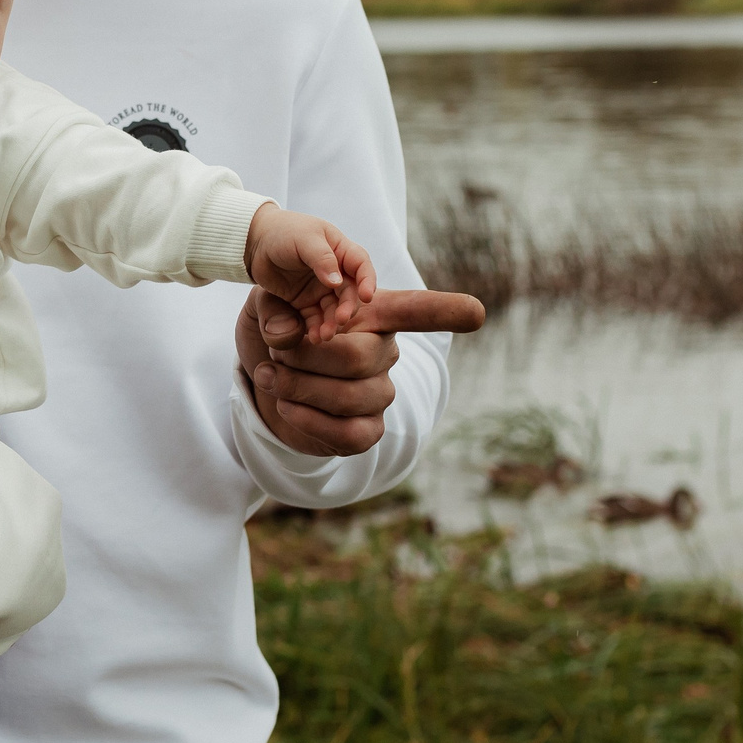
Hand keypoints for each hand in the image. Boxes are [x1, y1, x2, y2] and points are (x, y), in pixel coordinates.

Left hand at [235, 286, 486, 456]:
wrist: (264, 380)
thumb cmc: (276, 334)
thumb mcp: (266, 309)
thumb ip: (275, 310)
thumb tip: (285, 332)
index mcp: (373, 314)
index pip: (417, 311)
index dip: (446, 312)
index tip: (477, 312)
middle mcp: (386, 353)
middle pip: (359, 356)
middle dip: (305, 356)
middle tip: (273, 352)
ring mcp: (380, 394)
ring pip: (349, 395)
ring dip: (298, 386)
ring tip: (267, 374)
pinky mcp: (367, 431)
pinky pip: (347, 433)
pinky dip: (309, 420)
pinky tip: (285, 405)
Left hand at [243, 205, 374, 342]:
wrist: (254, 242)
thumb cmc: (283, 232)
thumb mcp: (304, 239)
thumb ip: (322, 258)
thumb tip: (337, 282)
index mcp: (341, 250)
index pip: (361, 266)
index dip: (367, 281)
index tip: (366, 296)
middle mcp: (336, 272)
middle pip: (349, 293)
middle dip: (347, 308)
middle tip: (340, 320)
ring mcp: (321, 289)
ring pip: (334, 309)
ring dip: (332, 323)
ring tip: (325, 335)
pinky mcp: (306, 302)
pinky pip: (315, 318)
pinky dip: (317, 328)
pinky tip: (315, 337)